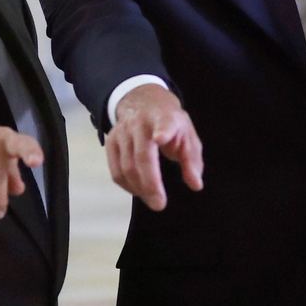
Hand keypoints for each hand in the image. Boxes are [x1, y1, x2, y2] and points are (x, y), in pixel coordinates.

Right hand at [107, 85, 202, 210]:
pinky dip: (127, 186)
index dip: (163, 131)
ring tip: (152, 200)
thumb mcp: (187, 135)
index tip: (160, 138)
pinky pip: (116, 171)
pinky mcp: (110, 142)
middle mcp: (140, 123)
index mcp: (164, 118)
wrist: (143, 101)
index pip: (164, 124)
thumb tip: (195, 185)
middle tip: (159, 204)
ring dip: (139, 188)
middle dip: (150, 183)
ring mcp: (122, 132)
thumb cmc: (170, 123)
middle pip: (142, 156)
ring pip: (126, 167)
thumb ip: (192, 160)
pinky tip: (139, 191)